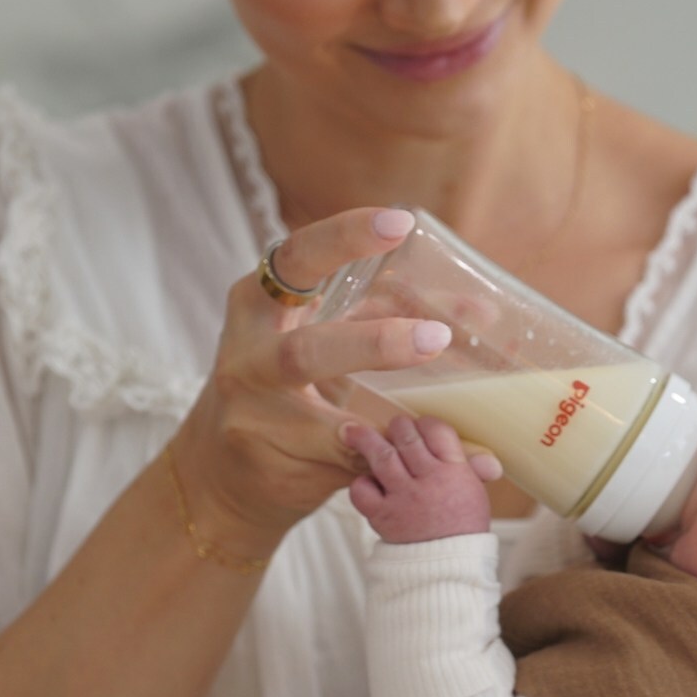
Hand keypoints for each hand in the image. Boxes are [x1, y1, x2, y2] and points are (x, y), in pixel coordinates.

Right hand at [168, 209, 454, 559]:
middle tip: (436, 338)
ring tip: (428, 422)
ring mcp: (252, 415)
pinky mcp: (266, 463)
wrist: (219, 472)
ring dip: (380, 424)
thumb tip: (476, 311)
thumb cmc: (283, 389)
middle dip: (374, 345)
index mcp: (259, 304)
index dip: (345, 238)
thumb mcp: (318, 339)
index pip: (296, 258)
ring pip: (317, 421)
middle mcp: (248, 356)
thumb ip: (381, 317)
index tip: (399, 224)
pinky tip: (425, 460)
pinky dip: (384, 459)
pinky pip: (336, 460)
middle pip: (305, 350)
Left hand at [343, 415, 504, 542]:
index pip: (438, 431)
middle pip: (407, 438)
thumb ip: (472, 470)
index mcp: (455, 472)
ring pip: (381, 456)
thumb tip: (487, 459)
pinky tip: (366, 481)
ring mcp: (403, 498)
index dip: (426, 423)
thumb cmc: (462, 529)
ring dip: (366, 439)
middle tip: (395, 428)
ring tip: (352, 431)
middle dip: (398, 427)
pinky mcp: (382, 516)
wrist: (448, 569)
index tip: (420, 425)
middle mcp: (428, 481)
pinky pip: (362, 491)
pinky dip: (360, 482)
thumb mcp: (475, 494)